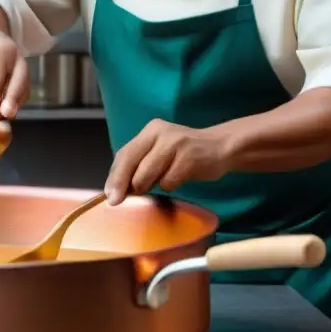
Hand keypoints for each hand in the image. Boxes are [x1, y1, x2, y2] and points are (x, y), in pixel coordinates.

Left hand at [104, 119, 230, 204]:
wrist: (221, 146)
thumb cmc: (185, 154)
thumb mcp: (160, 152)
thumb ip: (140, 164)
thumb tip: (116, 190)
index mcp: (150, 131)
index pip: (124, 154)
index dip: (114, 177)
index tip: (109, 197)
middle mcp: (160, 132)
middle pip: (131, 164)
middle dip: (125, 186)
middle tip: (122, 200)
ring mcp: (175, 144)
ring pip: (146, 175)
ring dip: (150, 186)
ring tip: (162, 180)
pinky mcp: (189, 158)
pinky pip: (168, 182)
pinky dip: (171, 186)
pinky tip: (180, 178)